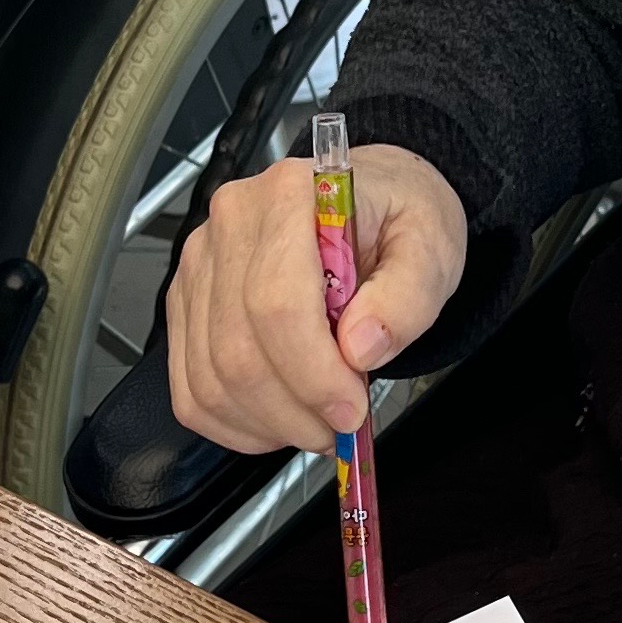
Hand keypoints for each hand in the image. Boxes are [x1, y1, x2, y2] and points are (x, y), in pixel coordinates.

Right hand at [161, 144, 467, 453]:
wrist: (374, 205)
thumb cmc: (398, 220)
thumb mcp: (432, 246)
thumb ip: (406, 296)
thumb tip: (360, 347)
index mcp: (290, 196)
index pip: (277, 302)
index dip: (312, 373)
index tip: (351, 408)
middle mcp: (231, 225)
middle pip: (237, 347)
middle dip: (294, 408)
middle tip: (341, 426)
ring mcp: (200, 266)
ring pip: (210, 375)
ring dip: (266, 422)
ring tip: (318, 425)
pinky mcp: (188, 304)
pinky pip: (190, 386)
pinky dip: (234, 422)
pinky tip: (278, 421)